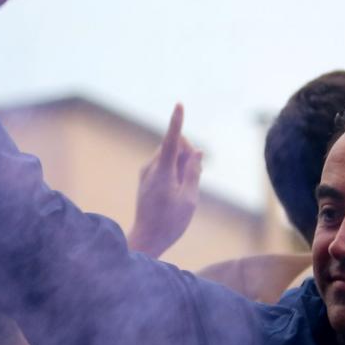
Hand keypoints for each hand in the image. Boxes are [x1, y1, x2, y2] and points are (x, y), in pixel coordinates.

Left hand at [128, 105, 203, 256]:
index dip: (177, 122)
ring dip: (182, 161)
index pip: (171, 140)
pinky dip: (175, 168)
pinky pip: (163, 164)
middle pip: (174, 145)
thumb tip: (197, 152)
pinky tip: (180, 187)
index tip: (179, 105)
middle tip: (198, 173)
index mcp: (162, 172)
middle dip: (189, 152)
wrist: (147, 238)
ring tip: (189, 185)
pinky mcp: (146, 178)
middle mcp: (150, 168)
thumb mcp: (189, 198)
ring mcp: (146, 173)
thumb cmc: (170, 221)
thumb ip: (194, 171)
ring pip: (169, 155)